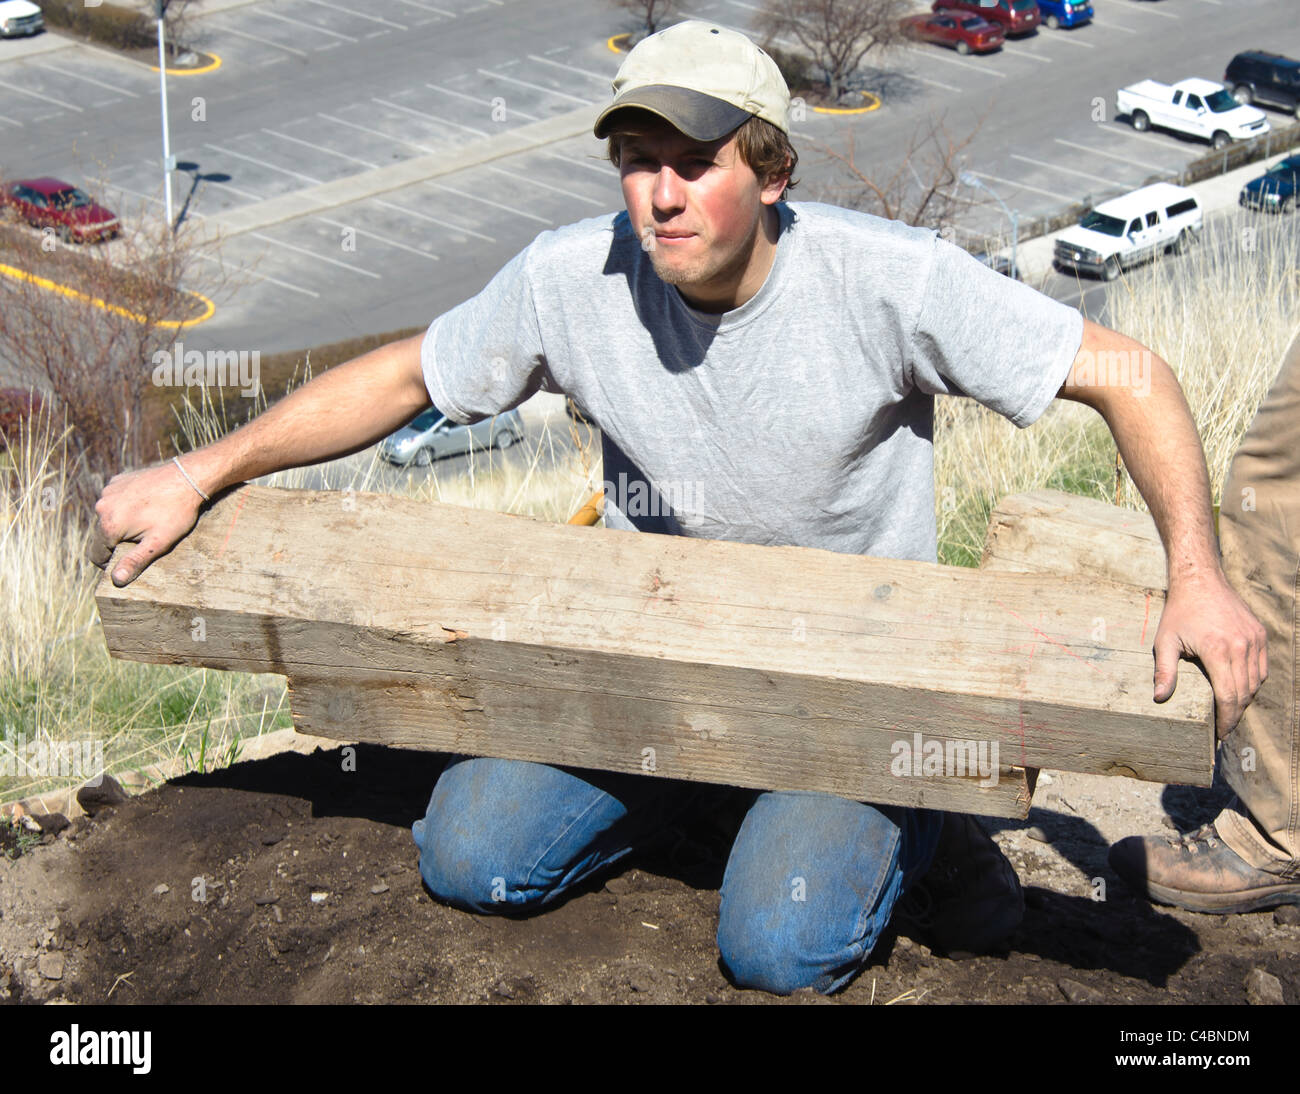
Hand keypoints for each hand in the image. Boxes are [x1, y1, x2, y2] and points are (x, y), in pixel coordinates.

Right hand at [89, 460, 207, 586]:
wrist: (188, 477)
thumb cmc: (176, 512)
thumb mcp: (158, 542)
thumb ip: (135, 561)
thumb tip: (116, 580)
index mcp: (109, 525)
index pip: (97, 554)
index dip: (111, 561)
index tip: (130, 559)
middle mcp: (102, 507)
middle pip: (103, 534)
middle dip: (120, 540)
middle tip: (146, 537)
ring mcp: (109, 491)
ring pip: (109, 516)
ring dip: (122, 521)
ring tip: (148, 519)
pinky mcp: (118, 480)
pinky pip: (116, 499)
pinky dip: (126, 504)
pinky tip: (147, 503)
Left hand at [1152, 569, 1267, 737]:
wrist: (1200, 580)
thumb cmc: (1179, 612)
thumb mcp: (1165, 641)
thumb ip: (1164, 671)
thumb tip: (1159, 698)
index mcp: (1218, 650)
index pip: (1229, 696)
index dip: (1227, 719)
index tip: (1220, 733)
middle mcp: (1241, 646)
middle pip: (1245, 692)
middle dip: (1236, 714)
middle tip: (1224, 727)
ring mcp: (1254, 640)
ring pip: (1256, 681)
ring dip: (1246, 699)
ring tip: (1231, 710)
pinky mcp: (1260, 634)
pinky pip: (1262, 667)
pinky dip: (1254, 681)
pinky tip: (1241, 689)